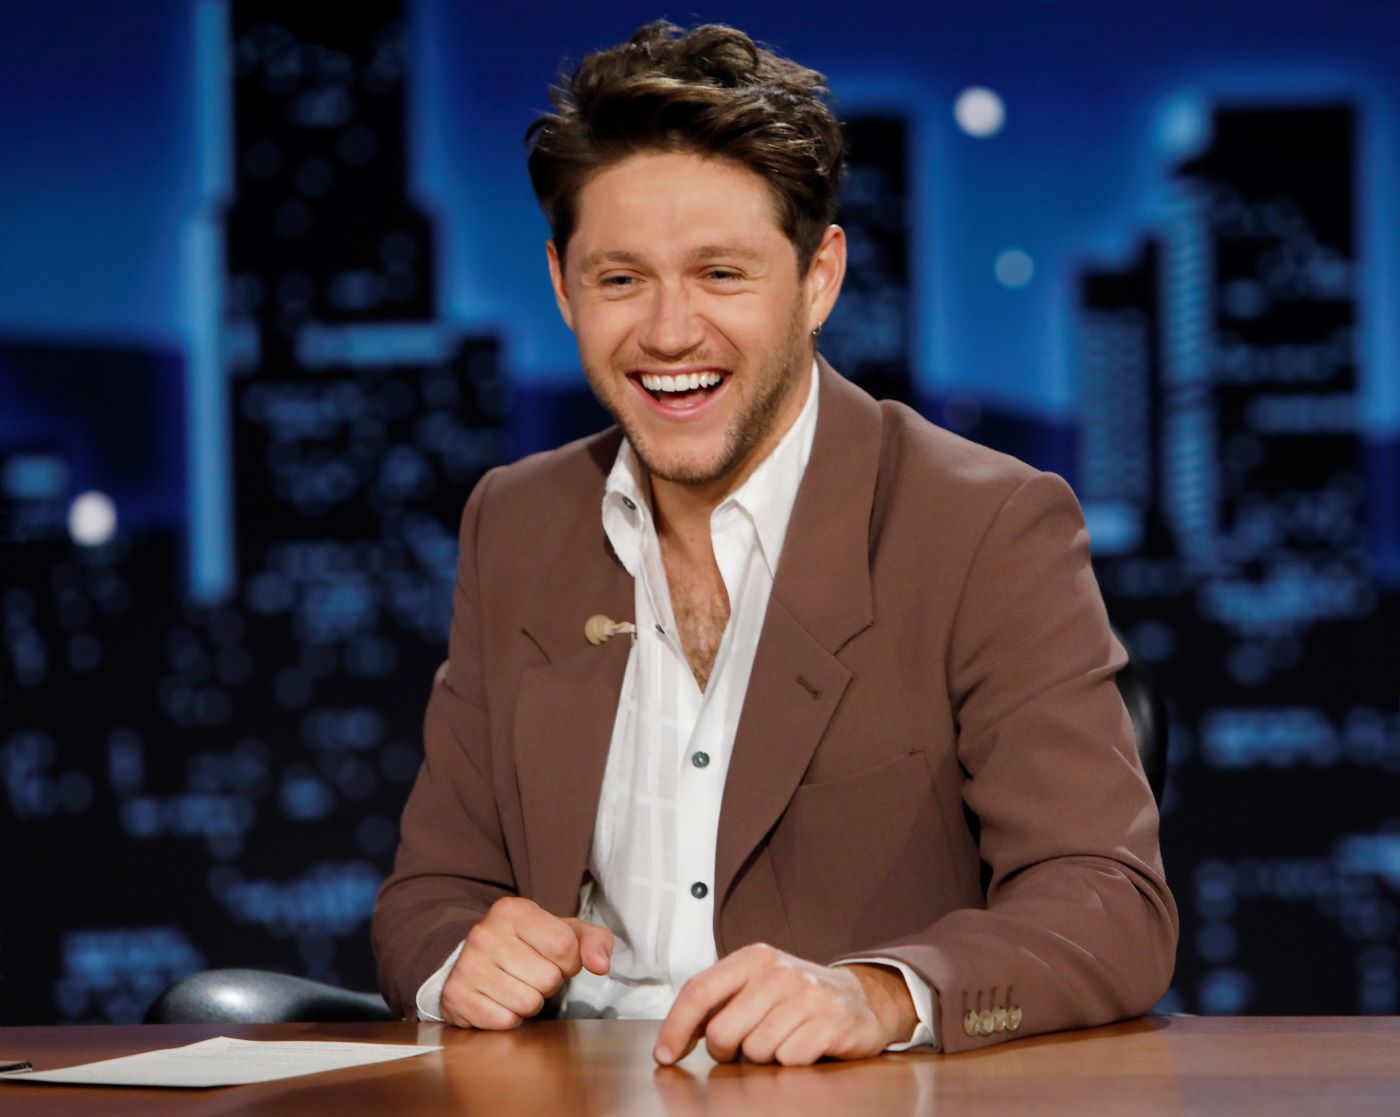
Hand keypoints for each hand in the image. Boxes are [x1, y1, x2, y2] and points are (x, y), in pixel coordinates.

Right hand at [440, 896, 612, 1028]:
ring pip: (527, 1003)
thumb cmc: (529, 946)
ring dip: (530, 1002)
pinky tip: (500, 1000)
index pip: (564, 946)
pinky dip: (509, 1017)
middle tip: (532, 973)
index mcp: (513, 910)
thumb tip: (601, 965)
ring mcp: (467, 966)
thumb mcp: (565, 933)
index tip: (555, 958)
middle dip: (549, 982)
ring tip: (517, 986)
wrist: (476, 961)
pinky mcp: (456, 997)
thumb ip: (595, 941)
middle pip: (548, 978)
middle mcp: (485, 934)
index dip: (569, 961)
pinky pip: (505, 1022)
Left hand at [653, 944, 916, 1065]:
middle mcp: (779, 972)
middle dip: (726, 1050)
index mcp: (754, 958)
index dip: (675, 1027)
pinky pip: (788, 1060)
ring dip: (762, 1057)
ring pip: (755, 1051)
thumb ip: (717, 1003)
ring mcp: (808, 996)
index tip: (664, 1056)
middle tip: (745, 1045)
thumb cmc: (796, 996)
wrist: (861, 998)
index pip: (699, 991)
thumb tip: (672, 1041)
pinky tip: (803, 1046)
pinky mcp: (832, 1022)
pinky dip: (790, 1062)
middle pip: (722, 1031)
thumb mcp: (755, 985)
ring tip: (780, 1040)